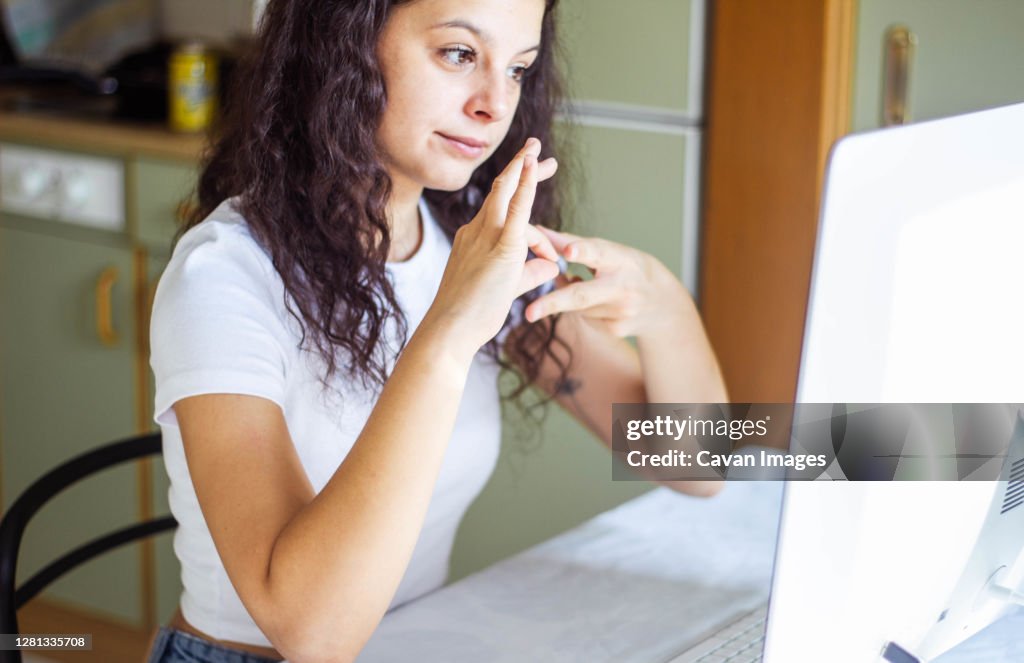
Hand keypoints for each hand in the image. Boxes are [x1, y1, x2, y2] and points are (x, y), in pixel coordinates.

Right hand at [423, 138, 560, 353]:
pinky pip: (517, 210)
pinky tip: (534, 166)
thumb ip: (530, 273)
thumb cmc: (471, 316)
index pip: (499, 209)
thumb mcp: (507, 288)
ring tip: (544, 158)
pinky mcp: (500, 248)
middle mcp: (475, 230)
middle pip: (500, 190)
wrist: (450, 330)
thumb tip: (551, 265)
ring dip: (526, 170)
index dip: (517, 192)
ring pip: (506, 193)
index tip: (529, 177)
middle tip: (538, 150)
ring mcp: (485, 236)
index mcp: (472, 238)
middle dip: (521, 167)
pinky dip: (527, 186)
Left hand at [524, 228, 692, 338]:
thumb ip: (573, 243)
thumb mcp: (611, 252)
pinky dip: (582, 310)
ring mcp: (620, 312)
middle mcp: (623, 287)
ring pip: (577, 307)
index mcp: (622, 260)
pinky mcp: (615, 329)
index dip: (583, 250)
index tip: (567, 252)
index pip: (600, 253)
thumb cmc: (629, 269)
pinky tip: (599, 302)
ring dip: (568, 298)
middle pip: (582, 295)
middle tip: (528, 312)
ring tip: (581, 283)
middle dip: (553, 302)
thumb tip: (536, 230)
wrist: (664, 305)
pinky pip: (585, 319)